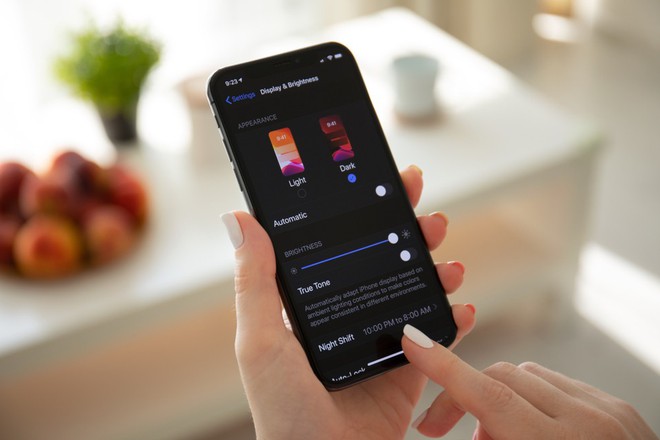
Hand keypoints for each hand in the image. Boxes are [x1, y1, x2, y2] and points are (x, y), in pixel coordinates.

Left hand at [222, 165, 475, 439]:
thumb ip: (255, 281)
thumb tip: (239, 217)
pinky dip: (454, 320)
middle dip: (408, 232)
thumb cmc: (282, 412)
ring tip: (448, 260)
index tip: (383, 183)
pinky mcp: (408, 370)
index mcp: (314, 305)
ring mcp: (380, 342)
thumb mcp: (259, 341)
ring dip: (436, 269)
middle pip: (384, 260)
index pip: (340, 246)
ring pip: (415, 291)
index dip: (364, 213)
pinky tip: (463, 305)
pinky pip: (437, 337)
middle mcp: (348, 316)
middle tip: (426, 211)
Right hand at [402, 325, 658, 439]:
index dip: (444, 367)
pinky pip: (558, 384)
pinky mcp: (620, 408)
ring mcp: (609, 411)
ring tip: (499, 439)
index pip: (488, 394)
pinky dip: (535, 401)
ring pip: (528, 375)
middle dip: (466, 397)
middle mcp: (589, 422)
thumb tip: (465, 427)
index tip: (414, 341)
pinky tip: (534, 432)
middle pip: (502, 377)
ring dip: (501, 400)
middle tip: (445, 430)